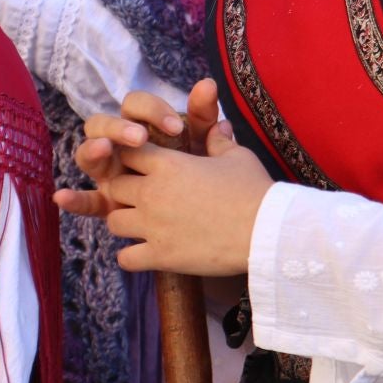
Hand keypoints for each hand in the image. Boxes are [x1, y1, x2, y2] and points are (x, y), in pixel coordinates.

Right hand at [57, 80, 224, 218]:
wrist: (204, 211)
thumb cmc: (196, 172)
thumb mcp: (201, 144)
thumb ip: (202, 116)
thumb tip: (208, 84)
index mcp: (140, 126)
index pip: (135, 105)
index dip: (151, 111)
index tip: (176, 127)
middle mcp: (116, 146)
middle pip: (101, 123)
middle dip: (117, 127)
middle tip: (139, 138)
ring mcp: (107, 173)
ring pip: (87, 154)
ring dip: (93, 149)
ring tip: (105, 149)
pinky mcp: (106, 201)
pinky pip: (86, 200)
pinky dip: (73, 199)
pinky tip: (62, 197)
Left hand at [62, 118, 273, 275]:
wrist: (269, 232)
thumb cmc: (255, 190)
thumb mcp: (237, 158)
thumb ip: (219, 140)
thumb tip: (219, 124)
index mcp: (167, 164)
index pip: (126, 152)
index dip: (130, 159)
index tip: (140, 167)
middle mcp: (151, 192)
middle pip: (114, 186)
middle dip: (123, 191)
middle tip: (140, 198)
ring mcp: (152, 225)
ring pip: (113, 221)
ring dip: (124, 222)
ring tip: (142, 225)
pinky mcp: (160, 255)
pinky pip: (126, 258)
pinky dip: (131, 257)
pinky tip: (145, 254)